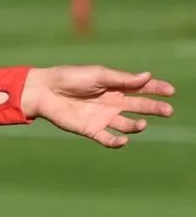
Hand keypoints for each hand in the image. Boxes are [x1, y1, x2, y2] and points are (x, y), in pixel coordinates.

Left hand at [20, 66, 174, 148]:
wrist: (45, 91)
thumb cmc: (70, 77)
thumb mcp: (98, 75)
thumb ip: (122, 79)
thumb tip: (148, 76)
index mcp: (114, 86)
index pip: (140, 88)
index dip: (156, 89)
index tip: (171, 91)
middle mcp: (112, 102)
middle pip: (139, 106)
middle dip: (154, 108)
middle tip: (168, 110)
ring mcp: (102, 117)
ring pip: (127, 124)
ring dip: (137, 126)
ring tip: (142, 124)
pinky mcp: (91, 130)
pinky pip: (108, 139)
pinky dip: (117, 142)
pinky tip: (124, 140)